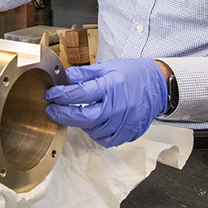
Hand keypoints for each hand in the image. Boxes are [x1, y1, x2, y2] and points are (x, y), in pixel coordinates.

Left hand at [44, 58, 167, 146]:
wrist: (158, 84)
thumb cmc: (132, 74)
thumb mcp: (106, 67)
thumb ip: (84, 74)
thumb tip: (64, 78)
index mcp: (110, 86)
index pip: (78, 94)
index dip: (60, 95)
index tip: (50, 95)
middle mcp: (117, 106)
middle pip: (84, 118)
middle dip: (63, 115)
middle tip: (52, 111)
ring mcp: (124, 122)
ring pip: (93, 131)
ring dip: (79, 124)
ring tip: (74, 114)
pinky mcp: (129, 132)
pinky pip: (107, 140)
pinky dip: (96, 134)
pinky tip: (92, 124)